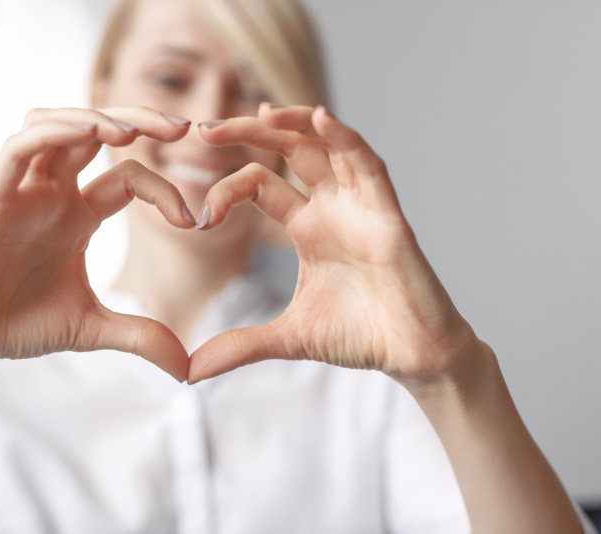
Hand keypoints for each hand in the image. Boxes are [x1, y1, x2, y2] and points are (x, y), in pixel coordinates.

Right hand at [0, 107, 194, 381]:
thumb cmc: (18, 327)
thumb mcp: (93, 328)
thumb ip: (142, 337)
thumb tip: (188, 369)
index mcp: (78, 215)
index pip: (129, 178)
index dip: (165, 190)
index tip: (192, 222)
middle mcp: (52, 194)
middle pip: (97, 133)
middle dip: (141, 121)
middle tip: (183, 127)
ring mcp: (23, 191)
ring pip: (57, 125)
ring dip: (96, 117)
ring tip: (133, 130)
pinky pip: (21, 147)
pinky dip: (54, 132)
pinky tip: (89, 133)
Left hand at [189, 104, 481, 384]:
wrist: (411, 356)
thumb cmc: (359, 336)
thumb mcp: (287, 338)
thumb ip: (239, 346)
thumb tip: (189, 373)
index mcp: (305, 227)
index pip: (259, 185)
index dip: (225, 190)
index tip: (198, 217)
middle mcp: (331, 208)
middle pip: (289, 151)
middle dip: (249, 133)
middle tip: (205, 128)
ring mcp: (360, 207)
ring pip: (328, 146)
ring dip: (297, 123)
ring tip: (262, 109)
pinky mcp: (389, 216)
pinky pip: (368, 166)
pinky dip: (347, 140)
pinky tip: (321, 119)